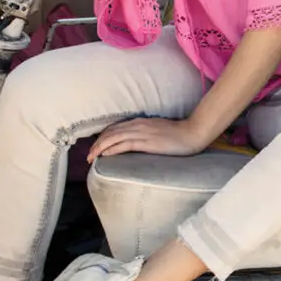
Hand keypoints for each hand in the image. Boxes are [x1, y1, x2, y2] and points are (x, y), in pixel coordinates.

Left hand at [87, 116, 209, 162]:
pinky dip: (112, 149)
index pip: (115, 128)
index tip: (95, 147)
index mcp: (139, 123)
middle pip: (110, 132)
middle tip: (88, 156)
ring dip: (100, 148)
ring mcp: (141, 133)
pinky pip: (124, 144)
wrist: (192, 133)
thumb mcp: (157, 132)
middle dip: (97, 144)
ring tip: (91, 157)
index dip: (102, 137)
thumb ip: (145, 135)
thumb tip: (136, 143)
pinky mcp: (146, 142)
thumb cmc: (178, 135)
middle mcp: (137, 125)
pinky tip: (104, 155)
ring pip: (113, 138)